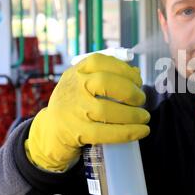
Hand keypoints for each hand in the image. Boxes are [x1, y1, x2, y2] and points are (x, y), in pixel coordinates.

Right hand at [25, 53, 150, 171]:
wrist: (50, 132)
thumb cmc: (75, 104)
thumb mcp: (84, 84)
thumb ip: (108, 76)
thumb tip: (136, 73)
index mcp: (76, 72)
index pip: (99, 61)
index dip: (123, 69)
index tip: (138, 80)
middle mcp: (73, 88)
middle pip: (105, 82)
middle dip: (130, 90)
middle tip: (141, 99)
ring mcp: (74, 111)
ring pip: (107, 110)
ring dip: (133, 114)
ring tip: (144, 117)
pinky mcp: (77, 133)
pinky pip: (106, 133)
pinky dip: (129, 132)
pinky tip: (143, 131)